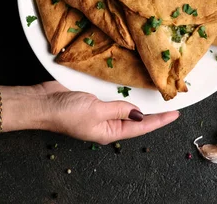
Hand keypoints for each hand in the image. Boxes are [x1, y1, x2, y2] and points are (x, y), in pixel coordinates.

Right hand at [33, 81, 179, 144]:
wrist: (41, 102)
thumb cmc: (65, 111)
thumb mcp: (96, 111)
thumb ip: (119, 110)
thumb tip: (139, 113)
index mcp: (109, 132)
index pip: (140, 127)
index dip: (159, 120)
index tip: (175, 114)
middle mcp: (106, 124)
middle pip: (135, 119)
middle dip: (153, 112)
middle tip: (171, 103)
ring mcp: (99, 112)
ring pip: (126, 107)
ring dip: (139, 101)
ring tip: (157, 94)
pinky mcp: (92, 100)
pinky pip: (113, 97)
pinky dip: (124, 92)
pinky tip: (132, 84)